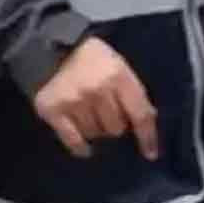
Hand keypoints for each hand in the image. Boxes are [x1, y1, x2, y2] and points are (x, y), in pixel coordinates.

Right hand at [33, 37, 159, 160]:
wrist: (53, 48)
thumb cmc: (93, 60)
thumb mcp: (119, 67)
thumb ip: (132, 92)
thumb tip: (147, 122)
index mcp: (118, 76)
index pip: (140, 114)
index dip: (147, 137)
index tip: (150, 154)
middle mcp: (97, 89)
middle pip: (116, 128)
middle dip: (114, 124)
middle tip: (106, 112)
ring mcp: (74, 100)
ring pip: (95, 134)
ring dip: (95, 129)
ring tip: (89, 115)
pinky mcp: (53, 110)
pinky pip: (74, 140)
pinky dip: (80, 146)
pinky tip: (83, 147)